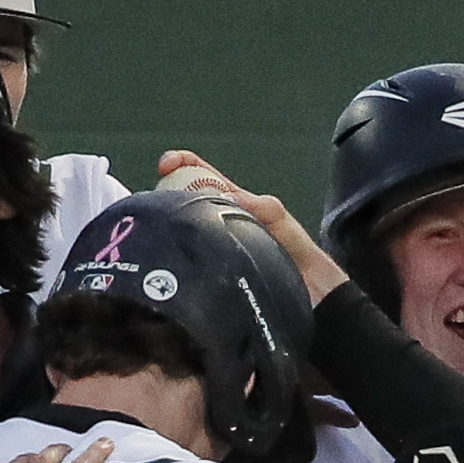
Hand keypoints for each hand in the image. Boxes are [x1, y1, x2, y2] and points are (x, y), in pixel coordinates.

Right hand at [153, 151, 345, 299]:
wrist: (309, 298)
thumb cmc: (299, 257)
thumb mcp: (281, 221)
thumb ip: (262, 207)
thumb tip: (228, 195)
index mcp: (234, 204)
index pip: (203, 175)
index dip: (184, 163)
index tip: (167, 163)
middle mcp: (218, 224)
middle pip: (183, 200)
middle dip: (164, 191)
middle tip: (155, 196)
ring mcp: (212, 248)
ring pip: (182, 229)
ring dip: (166, 221)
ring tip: (155, 220)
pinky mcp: (209, 273)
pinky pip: (188, 259)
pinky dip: (175, 253)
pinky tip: (167, 254)